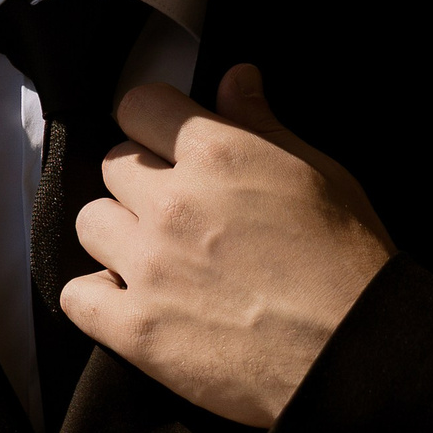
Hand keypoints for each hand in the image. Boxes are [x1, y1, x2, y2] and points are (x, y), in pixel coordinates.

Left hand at [63, 64, 393, 427]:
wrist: (356, 354)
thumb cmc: (348, 264)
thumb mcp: (318, 175)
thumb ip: (262, 124)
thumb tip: (234, 78)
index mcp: (219, 156)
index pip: (140, 105)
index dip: (153, 122)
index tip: (166, 143)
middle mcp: (174, 204)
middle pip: (114, 165)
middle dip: (141, 181)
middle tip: (177, 210)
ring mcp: (149, 267)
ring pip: (89, 222)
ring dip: (116, 235)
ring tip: (155, 257)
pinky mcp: (136, 329)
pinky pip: (76, 296)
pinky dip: (97, 299)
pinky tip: (132, 302)